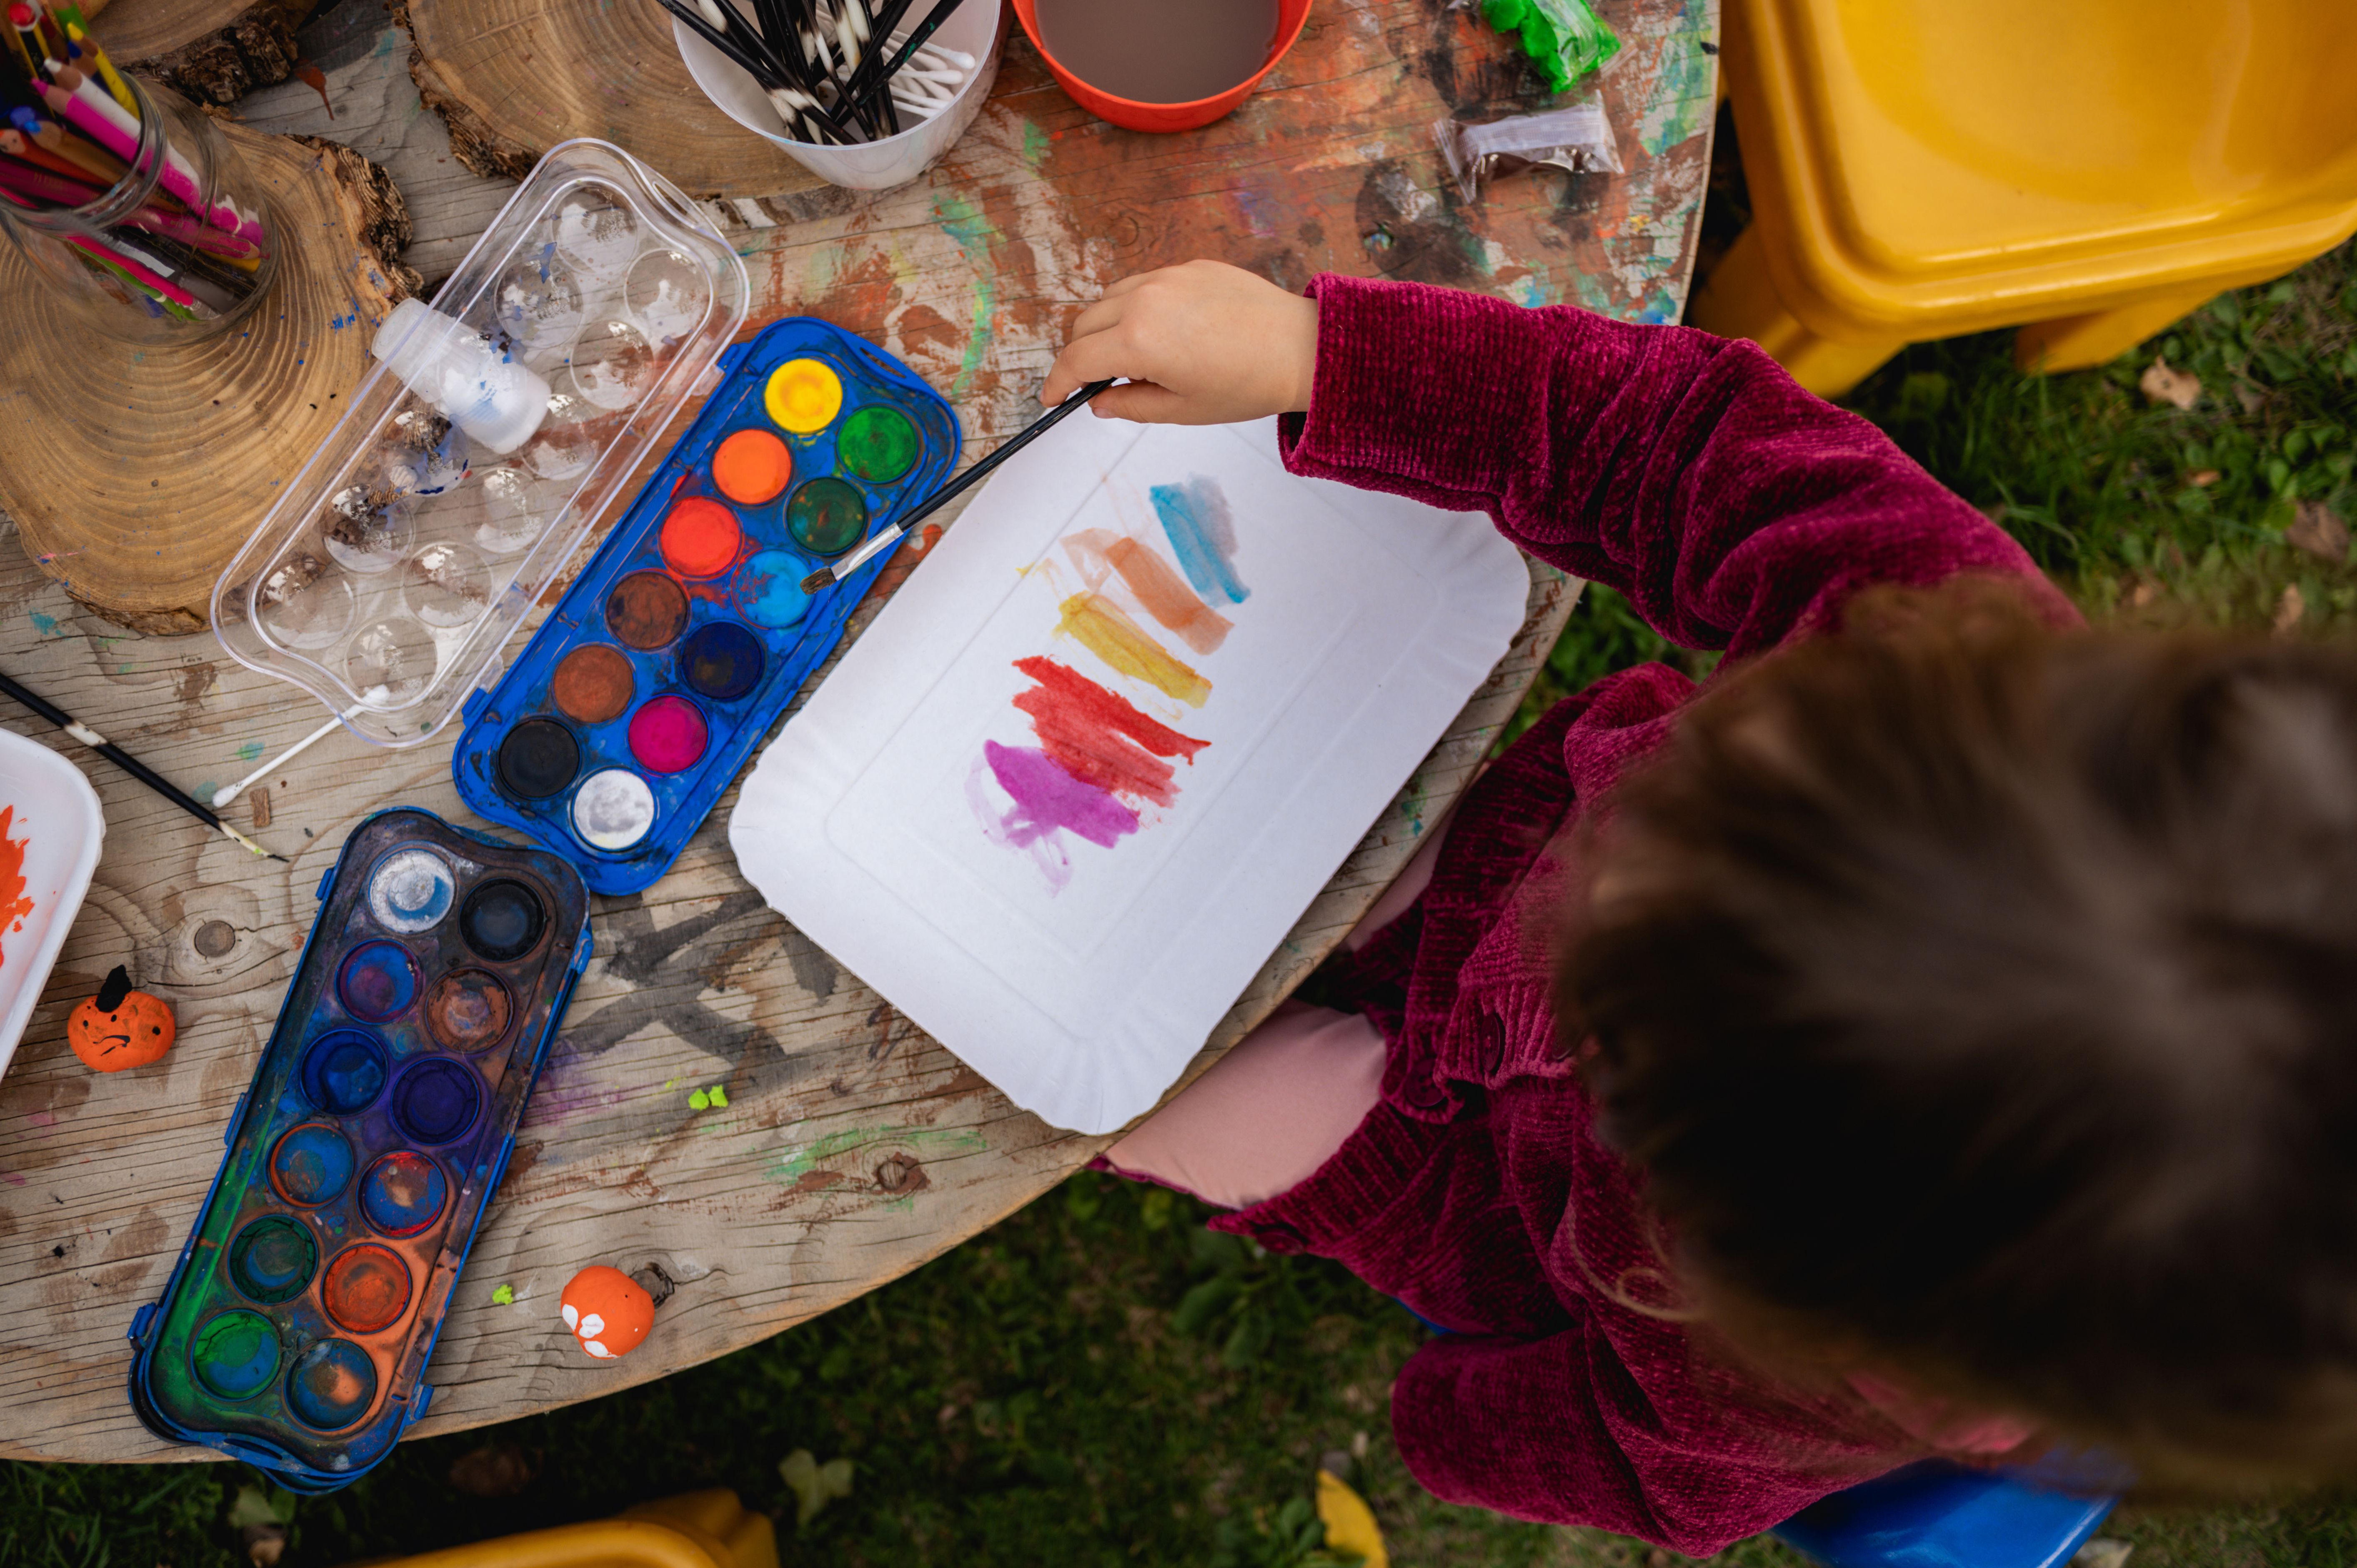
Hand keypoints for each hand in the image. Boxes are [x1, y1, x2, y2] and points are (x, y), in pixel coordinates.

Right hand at [1042, 260, 1317, 425]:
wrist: (1300, 348)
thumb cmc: (1247, 384)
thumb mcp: (1181, 410)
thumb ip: (1129, 405)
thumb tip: (1098, 403)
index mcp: (1138, 340)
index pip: (1076, 359)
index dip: (1058, 382)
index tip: (1053, 397)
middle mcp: (1144, 299)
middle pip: (1084, 323)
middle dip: (1081, 354)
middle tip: (1095, 380)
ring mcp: (1167, 276)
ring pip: (1110, 297)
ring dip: (1106, 326)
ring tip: (1131, 355)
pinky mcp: (1190, 266)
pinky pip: (1146, 283)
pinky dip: (1138, 306)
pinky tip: (1164, 331)